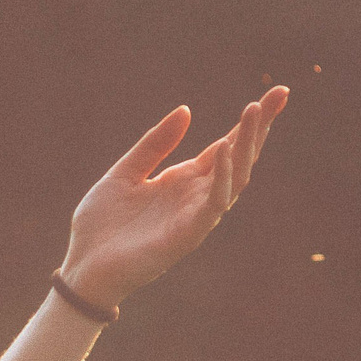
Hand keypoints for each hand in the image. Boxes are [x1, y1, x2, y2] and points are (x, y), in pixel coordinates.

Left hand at [58, 86, 288, 307]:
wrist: (81, 268)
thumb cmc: (100, 225)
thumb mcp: (124, 173)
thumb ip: (154, 144)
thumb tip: (186, 110)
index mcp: (182, 181)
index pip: (226, 146)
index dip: (249, 122)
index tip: (277, 93)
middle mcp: (194, 196)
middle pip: (238, 157)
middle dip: (259, 127)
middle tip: (280, 93)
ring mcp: (194, 216)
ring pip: (234, 178)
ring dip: (245, 145)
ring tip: (253, 112)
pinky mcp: (186, 236)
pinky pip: (213, 205)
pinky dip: (223, 178)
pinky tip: (225, 150)